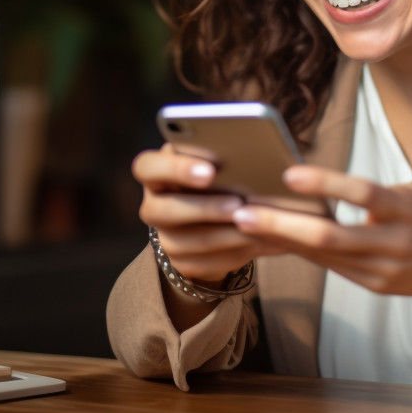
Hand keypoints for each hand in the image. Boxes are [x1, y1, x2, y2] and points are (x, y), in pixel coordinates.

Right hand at [133, 145, 283, 284]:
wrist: (217, 214)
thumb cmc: (219, 173)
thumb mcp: (215, 159)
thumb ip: (219, 152)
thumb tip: (247, 149)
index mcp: (154, 173)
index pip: (147, 167)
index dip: (175, 169)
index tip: (210, 172)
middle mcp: (153, 206)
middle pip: (165, 210)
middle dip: (205, 208)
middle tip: (238, 204)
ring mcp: (165, 238)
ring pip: (190, 241)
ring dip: (227, 234)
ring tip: (259, 225)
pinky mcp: (183, 263)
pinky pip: (208, 263)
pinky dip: (239, 252)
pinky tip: (264, 240)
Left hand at [229, 165, 411, 305]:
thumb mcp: (410, 192)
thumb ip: (371, 191)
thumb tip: (316, 182)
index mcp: (405, 209)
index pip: (363, 194)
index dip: (326, 183)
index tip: (288, 173)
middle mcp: (392, 242)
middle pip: (331, 236)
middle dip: (283, 225)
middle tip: (243, 212)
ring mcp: (380, 268)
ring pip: (322, 255)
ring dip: (281, 240)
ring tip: (245, 224)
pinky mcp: (371, 284)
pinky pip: (328, 266)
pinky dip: (299, 251)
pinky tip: (272, 240)